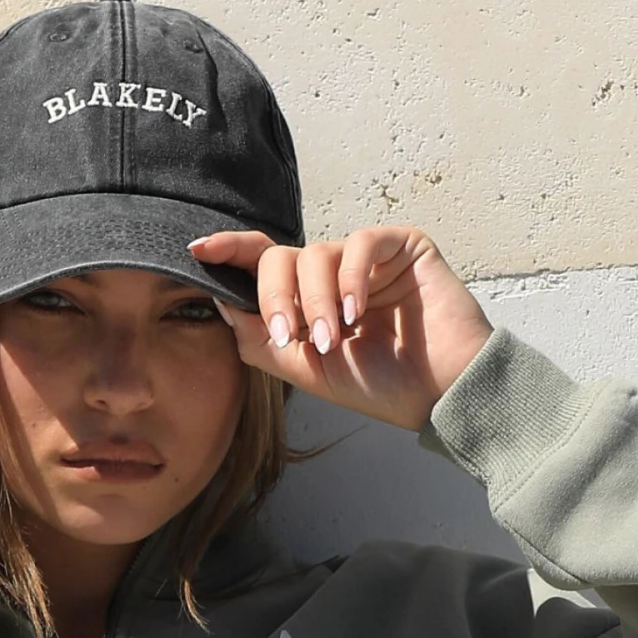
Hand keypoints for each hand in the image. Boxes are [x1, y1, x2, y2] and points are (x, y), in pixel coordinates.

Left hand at [186, 225, 494, 430]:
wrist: (439, 394)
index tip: (198, 249)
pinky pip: (361, 243)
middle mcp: (334, 273)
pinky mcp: (402, 246)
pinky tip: (357, 313)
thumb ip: (260, 339)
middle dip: (276, 297)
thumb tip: (220, 303)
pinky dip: (350, 279)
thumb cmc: (380, 386)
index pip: (264, 265)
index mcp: (310, 299)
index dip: (231, 251)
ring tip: (334, 339)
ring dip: (317, 300)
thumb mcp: (305, 369)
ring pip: (316, 253)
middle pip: (281, 257)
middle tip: (289, 335)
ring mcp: (367, 258)